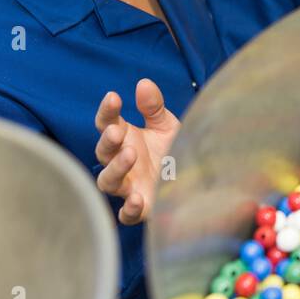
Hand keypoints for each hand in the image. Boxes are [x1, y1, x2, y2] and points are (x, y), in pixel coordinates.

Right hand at [94, 78, 179, 224]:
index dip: (106, 111)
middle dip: (107, 142)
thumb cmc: (174, 150)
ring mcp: (129, 186)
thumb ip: (154, 107)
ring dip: (116, 169)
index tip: (114, 97)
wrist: (197, 179)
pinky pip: (127, 215)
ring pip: (108, 182)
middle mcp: (121, 163)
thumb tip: (143, 83)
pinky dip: (128, 209)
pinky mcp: (142, 209)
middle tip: (118, 131)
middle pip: (102, 153)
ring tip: (130, 154)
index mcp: (125, 139)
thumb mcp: (166, 125)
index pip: (106, 124)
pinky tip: (136, 199)